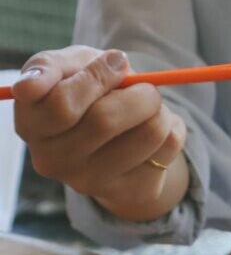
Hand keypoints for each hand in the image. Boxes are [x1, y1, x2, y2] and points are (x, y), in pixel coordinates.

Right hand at [13, 45, 188, 222]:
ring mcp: (92, 182)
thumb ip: (56, 65)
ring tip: (153, 106)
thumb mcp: (66, 67)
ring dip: (161, 109)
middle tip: (147, 86)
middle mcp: (54, 161)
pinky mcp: (130, 191)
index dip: (96, 77)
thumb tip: (87, 69)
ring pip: (147, 135)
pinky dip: (174, 127)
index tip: (116, 63)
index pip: (63, 105)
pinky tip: (158, 130)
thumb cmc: (83, 91)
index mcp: (31, 125)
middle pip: (105, 121)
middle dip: (137, 92)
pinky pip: (168, 150)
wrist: (112, 139)